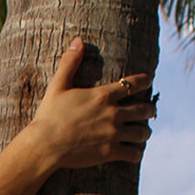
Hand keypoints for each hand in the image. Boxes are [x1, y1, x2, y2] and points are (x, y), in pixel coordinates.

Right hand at [31, 38, 155, 168]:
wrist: (44, 145)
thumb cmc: (48, 116)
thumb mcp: (57, 86)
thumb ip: (70, 63)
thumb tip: (78, 41)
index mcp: (102, 96)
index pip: (132, 84)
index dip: (144, 81)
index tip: (149, 81)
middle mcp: (113, 113)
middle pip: (143, 109)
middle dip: (149, 110)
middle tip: (150, 111)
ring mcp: (113, 134)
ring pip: (142, 132)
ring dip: (145, 132)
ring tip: (144, 133)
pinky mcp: (109, 152)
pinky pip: (133, 153)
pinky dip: (136, 153)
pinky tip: (135, 153)